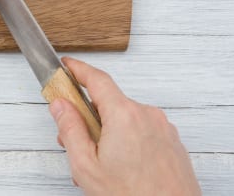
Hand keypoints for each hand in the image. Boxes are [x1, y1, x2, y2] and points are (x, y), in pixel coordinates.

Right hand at [49, 57, 200, 195]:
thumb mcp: (86, 166)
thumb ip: (70, 130)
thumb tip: (61, 105)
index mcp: (124, 115)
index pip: (96, 79)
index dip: (77, 69)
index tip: (66, 65)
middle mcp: (147, 115)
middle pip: (109, 103)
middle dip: (88, 117)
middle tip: (72, 140)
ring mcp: (163, 129)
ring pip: (125, 120)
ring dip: (108, 134)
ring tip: (100, 166)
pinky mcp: (172, 143)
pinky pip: (142, 132)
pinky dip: (127, 143)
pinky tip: (120, 169)